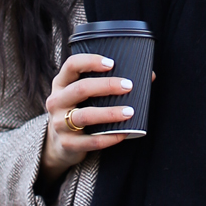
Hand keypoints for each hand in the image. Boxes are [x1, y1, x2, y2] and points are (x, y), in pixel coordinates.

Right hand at [41, 53, 136, 179]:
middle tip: (129, 86)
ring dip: (110, 113)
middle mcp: (56, 101)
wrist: (59, 143)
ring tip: (130, 111)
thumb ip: (108, 83)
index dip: (91, 61)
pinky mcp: (67, 144)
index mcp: (61, 83)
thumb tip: (148, 75)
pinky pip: (91, 141)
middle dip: (107, 86)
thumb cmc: (79, 110)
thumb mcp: (83, 95)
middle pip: (80, 89)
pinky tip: (124, 133)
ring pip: (85, 116)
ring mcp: (59, 123)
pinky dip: (109, 137)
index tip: (112, 63)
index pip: (72, 65)